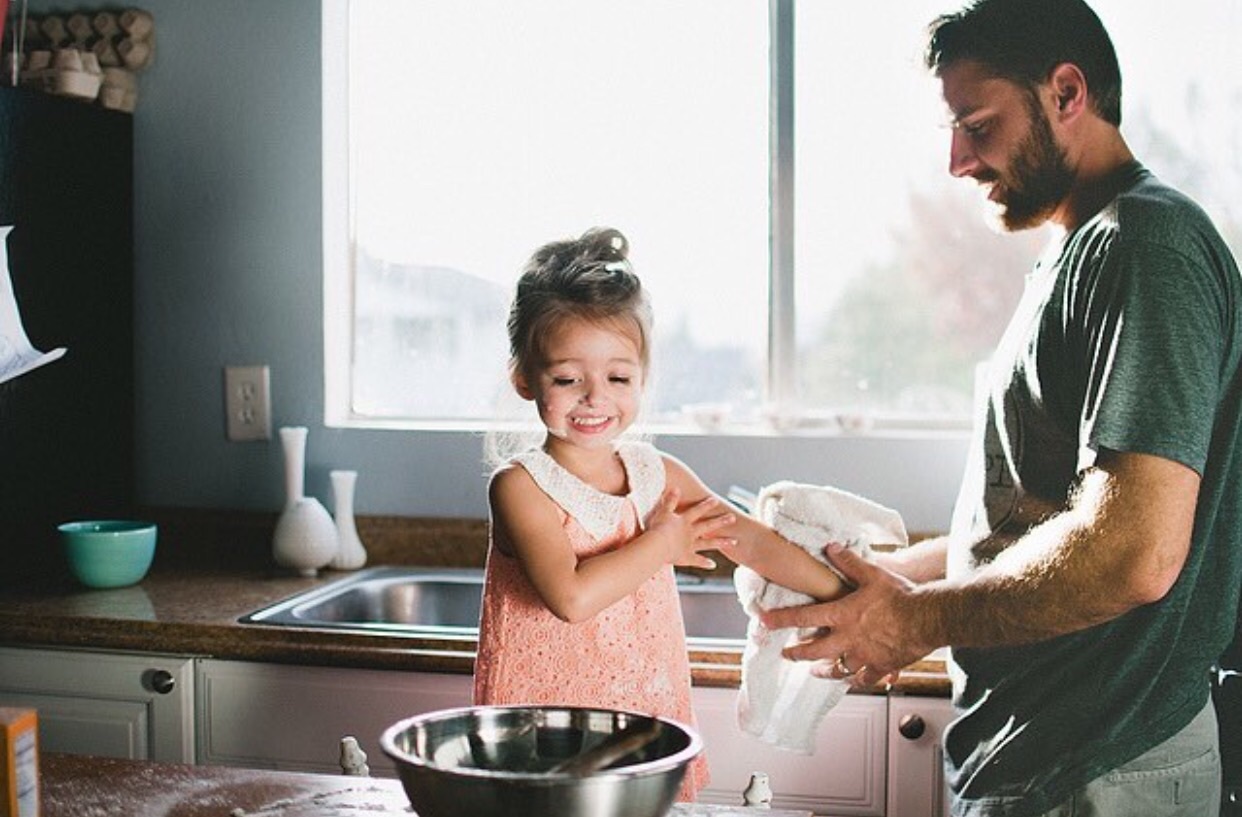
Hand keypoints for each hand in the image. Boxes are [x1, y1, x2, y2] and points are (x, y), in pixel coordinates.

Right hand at [645, 489, 734, 569]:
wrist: (657, 546)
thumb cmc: (657, 528)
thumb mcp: (663, 512)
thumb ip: (670, 500)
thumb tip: (677, 488)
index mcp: (684, 521)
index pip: (697, 510)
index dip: (706, 505)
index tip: (716, 500)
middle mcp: (690, 532)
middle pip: (708, 526)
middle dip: (721, 521)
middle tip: (733, 518)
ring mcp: (690, 545)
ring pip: (709, 544)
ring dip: (721, 542)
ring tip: (734, 542)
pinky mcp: (686, 558)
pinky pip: (697, 561)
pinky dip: (705, 563)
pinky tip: (714, 565)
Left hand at [760, 542, 934, 686]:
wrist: (929, 618)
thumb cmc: (902, 595)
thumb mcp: (872, 573)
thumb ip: (848, 562)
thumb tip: (831, 547)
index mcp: (843, 615)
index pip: (804, 617)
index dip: (781, 620)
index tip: (764, 622)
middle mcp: (848, 639)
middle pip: (814, 652)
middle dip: (797, 653)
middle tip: (786, 654)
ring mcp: (864, 656)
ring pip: (837, 670)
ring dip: (824, 670)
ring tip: (816, 670)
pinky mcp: (881, 667)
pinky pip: (864, 680)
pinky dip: (857, 680)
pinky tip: (854, 679)